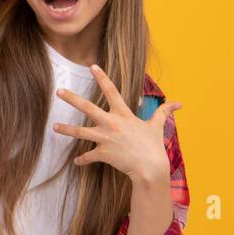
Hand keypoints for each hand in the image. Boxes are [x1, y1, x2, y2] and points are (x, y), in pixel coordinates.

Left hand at [52, 64, 180, 182]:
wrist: (150, 168)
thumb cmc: (153, 146)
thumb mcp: (157, 126)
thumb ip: (164, 112)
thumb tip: (179, 104)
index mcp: (124, 114)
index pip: (111, 91)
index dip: (102, 77)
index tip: (92, 66)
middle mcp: (111, 123)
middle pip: (87, 107)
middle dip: (72, 98)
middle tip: (58, 91)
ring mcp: (105, 138)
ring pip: (80, 132)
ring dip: (66, 129)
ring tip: (54, 127)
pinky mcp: (102, 153)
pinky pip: (88, 157)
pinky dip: (82, 160)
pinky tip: (76, 162)